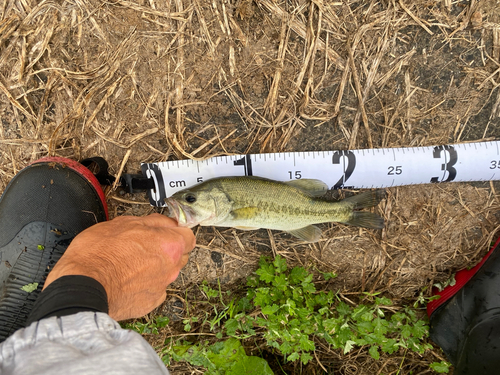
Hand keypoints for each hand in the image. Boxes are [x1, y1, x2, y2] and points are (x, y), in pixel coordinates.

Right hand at [44, 213, 195, 320]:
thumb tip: (163, 221)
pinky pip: (155, 289)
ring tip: (132, 263)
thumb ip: (150, 221)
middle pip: (180, 254)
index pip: (188, 235)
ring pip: (167, 272)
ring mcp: (162, 286)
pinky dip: (146, 285)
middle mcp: (171, 267)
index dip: (177, 231)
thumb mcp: (121, 223)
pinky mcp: (151, 302)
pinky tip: (128, 280)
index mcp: (168, 244)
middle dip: (168, 249)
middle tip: (145, 245)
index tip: (167, 231)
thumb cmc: (97, 256)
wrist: (82, 288)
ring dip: (156, 267)